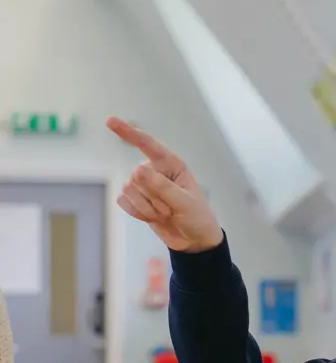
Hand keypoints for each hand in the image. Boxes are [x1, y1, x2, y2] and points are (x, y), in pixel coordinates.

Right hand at [106, 116, 223, 252]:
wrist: (193, 241)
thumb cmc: (197, 218)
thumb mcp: (185, 202)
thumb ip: (163, 187)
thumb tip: (137, 170)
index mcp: (172, 165)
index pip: (148, 145)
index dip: (129, 132)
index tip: (110, 121)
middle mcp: (155, 171)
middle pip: (136, 176)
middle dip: (153, 197)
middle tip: (171, 209)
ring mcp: (144, 185)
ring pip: (128, 190)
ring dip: (147, 207)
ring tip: (165, 213)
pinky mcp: (136, 199)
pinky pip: (123, 201)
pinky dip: (137, 212)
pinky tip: (152, 217)